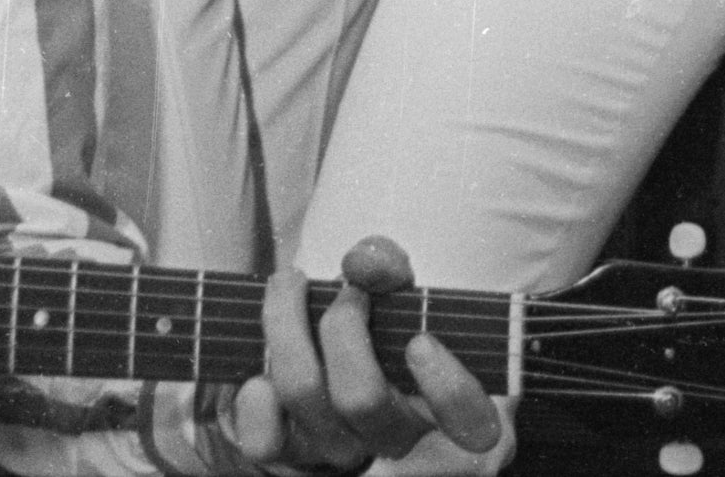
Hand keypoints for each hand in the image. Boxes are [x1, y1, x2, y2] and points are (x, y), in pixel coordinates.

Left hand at [228, 236, 503, 472]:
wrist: (338, 349)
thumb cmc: (385, 320)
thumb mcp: (401, 289)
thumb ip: (390, 268)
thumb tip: (364, 266)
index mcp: (454, 414)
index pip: (470, 427)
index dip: (447, 391)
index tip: (420, 342)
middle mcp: (399, 444)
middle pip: (361, 398)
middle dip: (342, 325)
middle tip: (344, 288)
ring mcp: (344, 455)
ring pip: (304, 393)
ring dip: (287, 324)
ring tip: (289, 284)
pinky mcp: (294, 458)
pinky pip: (263, 440)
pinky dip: (255, 400)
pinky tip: (263, 369)